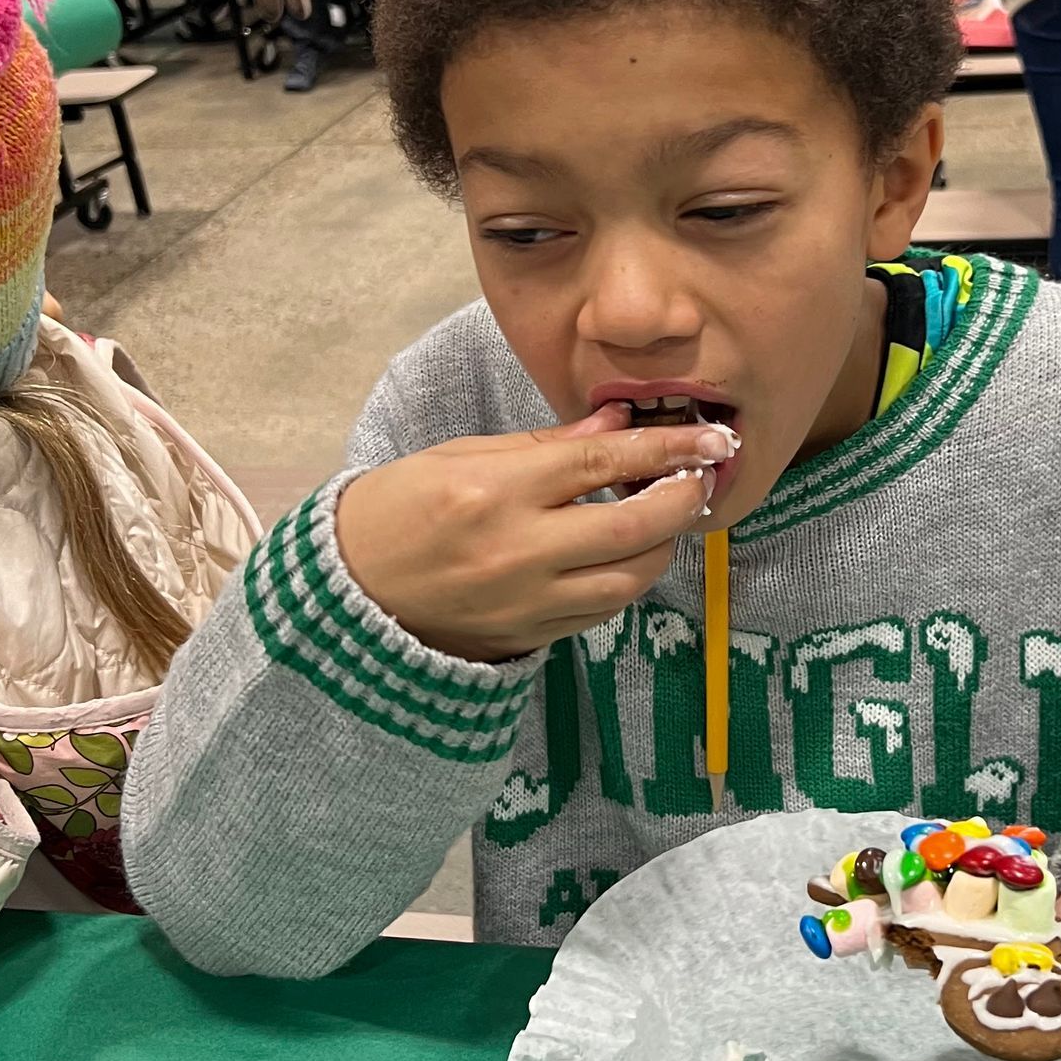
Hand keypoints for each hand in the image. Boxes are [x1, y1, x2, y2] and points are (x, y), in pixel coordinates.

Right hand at [333, 406, 733, 661]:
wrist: (349, 592)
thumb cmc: (396, 510)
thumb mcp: (458, 457)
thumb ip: (544, 446)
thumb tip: (615, 424)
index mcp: (495, 492)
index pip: (601, 463)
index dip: (665, 447)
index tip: (712, 437)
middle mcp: (517, 551)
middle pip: (632, 529)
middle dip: (682, 500)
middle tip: (702, 476)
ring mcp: (527, 601)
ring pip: (628, 580)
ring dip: (661, 546)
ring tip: (665, 516)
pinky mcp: (530, 636)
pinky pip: (602, 611)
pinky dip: (627, 580)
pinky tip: (627, 554)